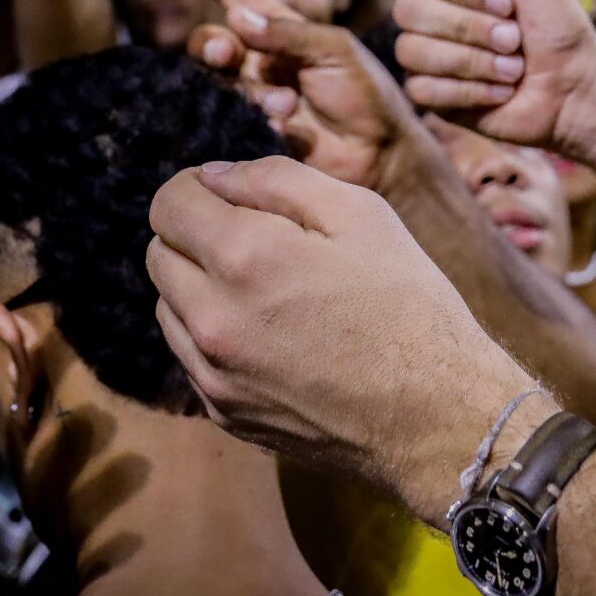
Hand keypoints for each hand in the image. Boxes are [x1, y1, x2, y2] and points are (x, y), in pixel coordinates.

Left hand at [147, 155, 531, 519]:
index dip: (198, 189)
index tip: (233, 197)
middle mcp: (212, 319)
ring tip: (267, 292)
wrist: (437, 418)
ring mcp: (212, 375)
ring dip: (199, 287)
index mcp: (244, 258)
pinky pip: (191, 355)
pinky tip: (271, 335)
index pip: (168, 204)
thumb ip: (276, 178)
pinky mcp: (223, 414)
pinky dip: (213, 335)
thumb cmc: (409, 305)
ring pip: (167, 306)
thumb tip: (214, 177)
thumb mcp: (360, 212)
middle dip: (195, 236)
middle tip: (258, 241)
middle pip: (158, 254)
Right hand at [161, 0, 421, 190]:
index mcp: (280, 30)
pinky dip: (260, 120)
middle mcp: (259, 60)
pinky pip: (233, 121)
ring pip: (220, 84)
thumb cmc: (366, 94)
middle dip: (211, 44)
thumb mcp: (336, 51)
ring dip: (252, 92)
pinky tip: (288, 128)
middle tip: (225, 52)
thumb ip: (288, 33)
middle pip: (211, 42)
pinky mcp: (251, 132)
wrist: (382, 154)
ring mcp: (253, 97)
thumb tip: (236, 17)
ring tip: (288, 105)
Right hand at [393, 0, 595, 153]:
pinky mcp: (431, 93)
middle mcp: (428, 7)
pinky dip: (469, 93)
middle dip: (473, 29)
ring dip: (476, 63)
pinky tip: (499, 91)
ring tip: (512, 68)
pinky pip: (422, 90)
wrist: (576, 85)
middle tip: (516, 39)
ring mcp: (426, 52)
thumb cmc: (555, 18)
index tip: (508, 0)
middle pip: (408, 11)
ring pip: (412, 51)